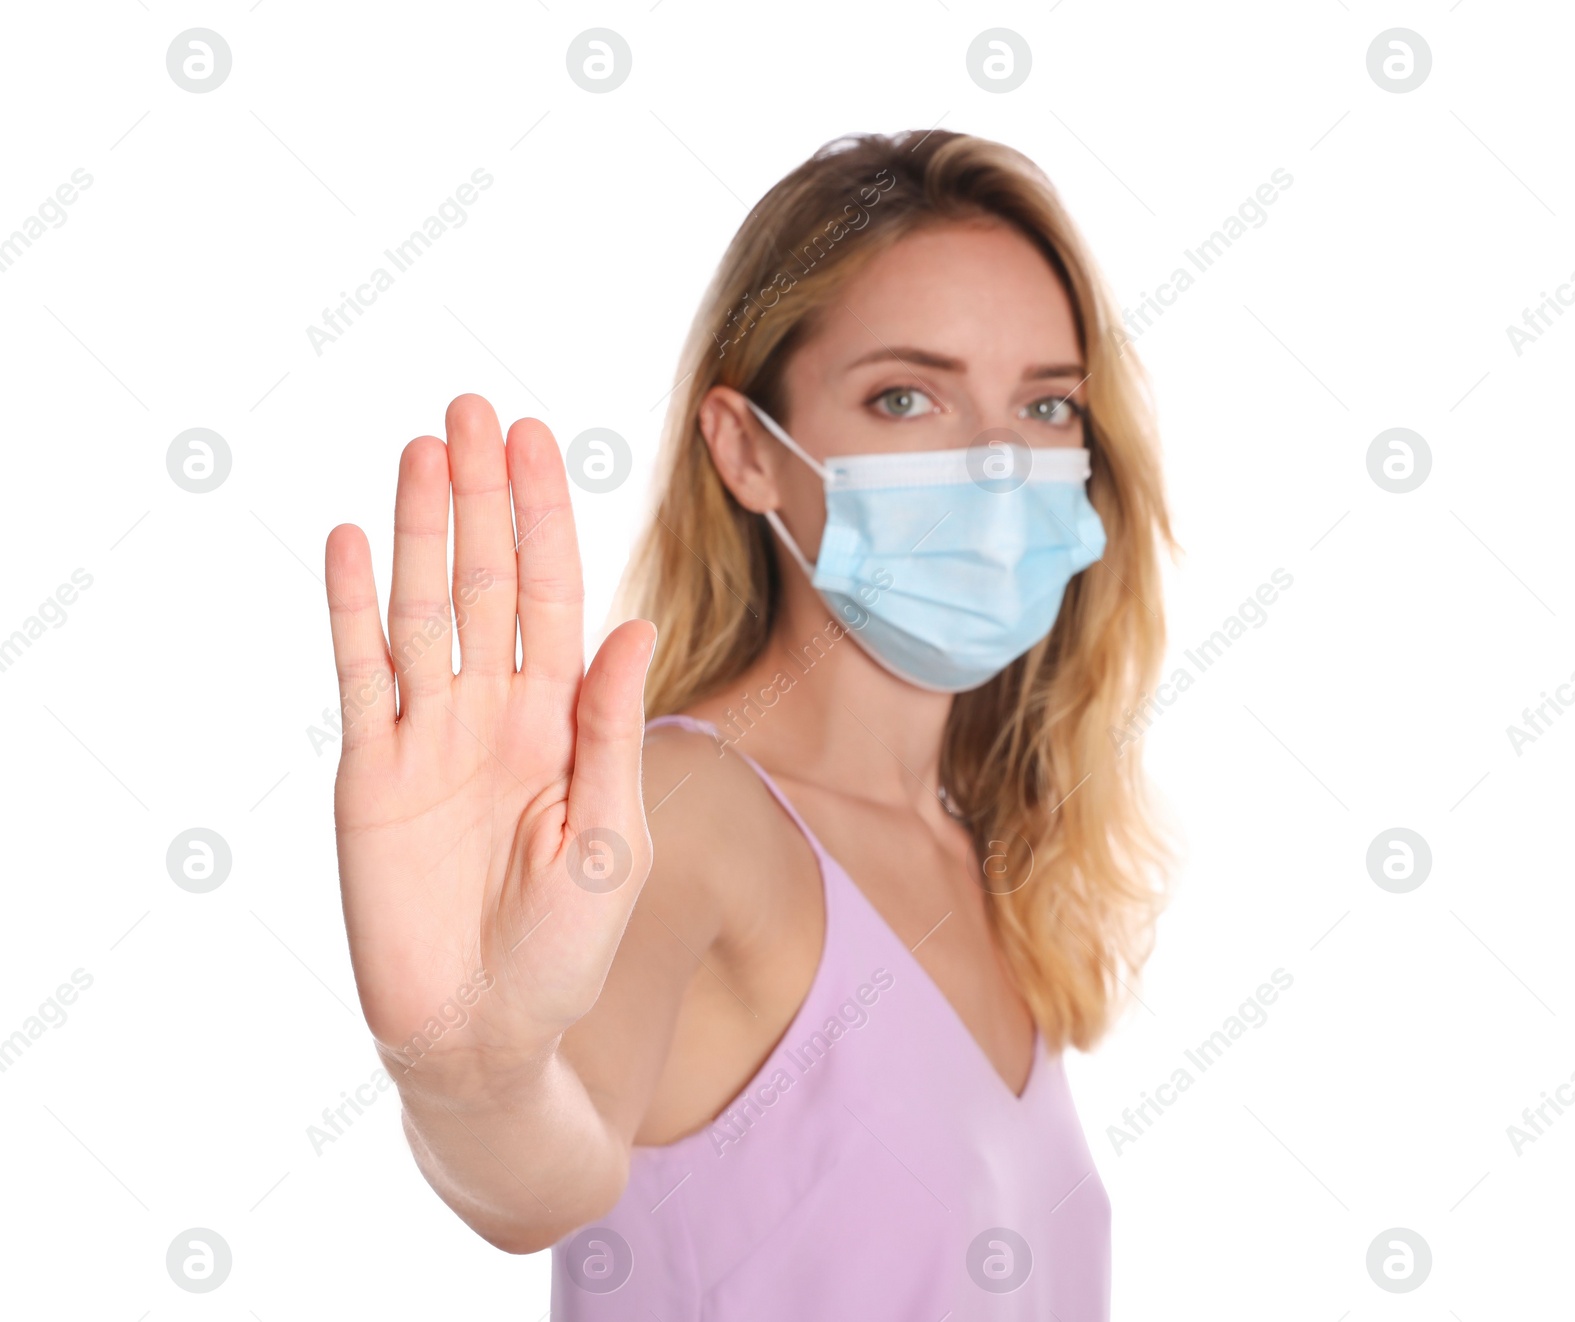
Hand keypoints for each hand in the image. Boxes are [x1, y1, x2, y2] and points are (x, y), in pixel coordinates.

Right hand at [323, 394, 655, 1086]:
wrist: (482, 1032)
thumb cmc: (564, 949)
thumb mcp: (610, 837)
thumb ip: (613, 731)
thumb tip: (636, 628)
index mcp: (560, 720)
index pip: (551, 594)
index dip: (544, 518)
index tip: (539, 439)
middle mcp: (492, 711)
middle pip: (483, 580)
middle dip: (483, 496)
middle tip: (475, 408)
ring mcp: (427, 736)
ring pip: (421, 608)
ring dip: (419, 528)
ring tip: (423, 448)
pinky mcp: (370, 772)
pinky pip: (359, 675)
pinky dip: (351, 609)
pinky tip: (350, 541)